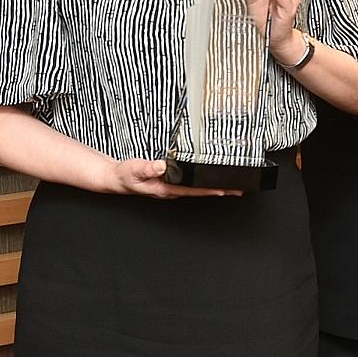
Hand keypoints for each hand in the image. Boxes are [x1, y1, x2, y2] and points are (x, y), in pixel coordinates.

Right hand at [98, 157, 240, 197]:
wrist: (117, 178)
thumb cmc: (126, 175)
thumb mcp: (135, 169)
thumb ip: (148, 167)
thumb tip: (163, 165)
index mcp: (166, 189)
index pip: (193, 191)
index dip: (209, 190)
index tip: (225, 190)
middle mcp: (172, 190)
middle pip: (200, 191)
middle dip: (219, 190)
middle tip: (239, 188)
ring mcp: (172, 186)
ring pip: (197, 187)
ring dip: (213, 186)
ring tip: (232, 184)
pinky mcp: (171, 181)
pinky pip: (191, 182)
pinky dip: (203, 180)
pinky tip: (211, 177)